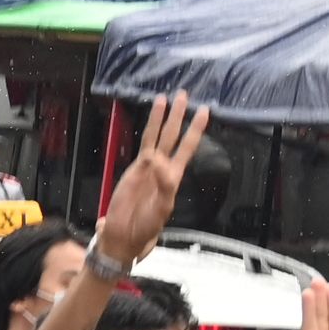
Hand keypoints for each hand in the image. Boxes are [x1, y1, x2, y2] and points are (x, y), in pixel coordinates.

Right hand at [95, 91, 204, 268]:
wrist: (123, 235)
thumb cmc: (145, 227)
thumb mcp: (161, 210)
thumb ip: (164, 188)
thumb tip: (163, 166)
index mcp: (174, 178)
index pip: (187, 148)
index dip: (195, 130)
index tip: (205, 111)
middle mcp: (163, 167)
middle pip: (173, 136)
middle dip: (179, 116)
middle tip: (184, 94)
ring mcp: (148, 165)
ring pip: (157, 136)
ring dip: (163, 117)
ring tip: (167, 97)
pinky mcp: (135, 168)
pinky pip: (144, 144)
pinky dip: (150, 129)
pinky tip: (154, 116)